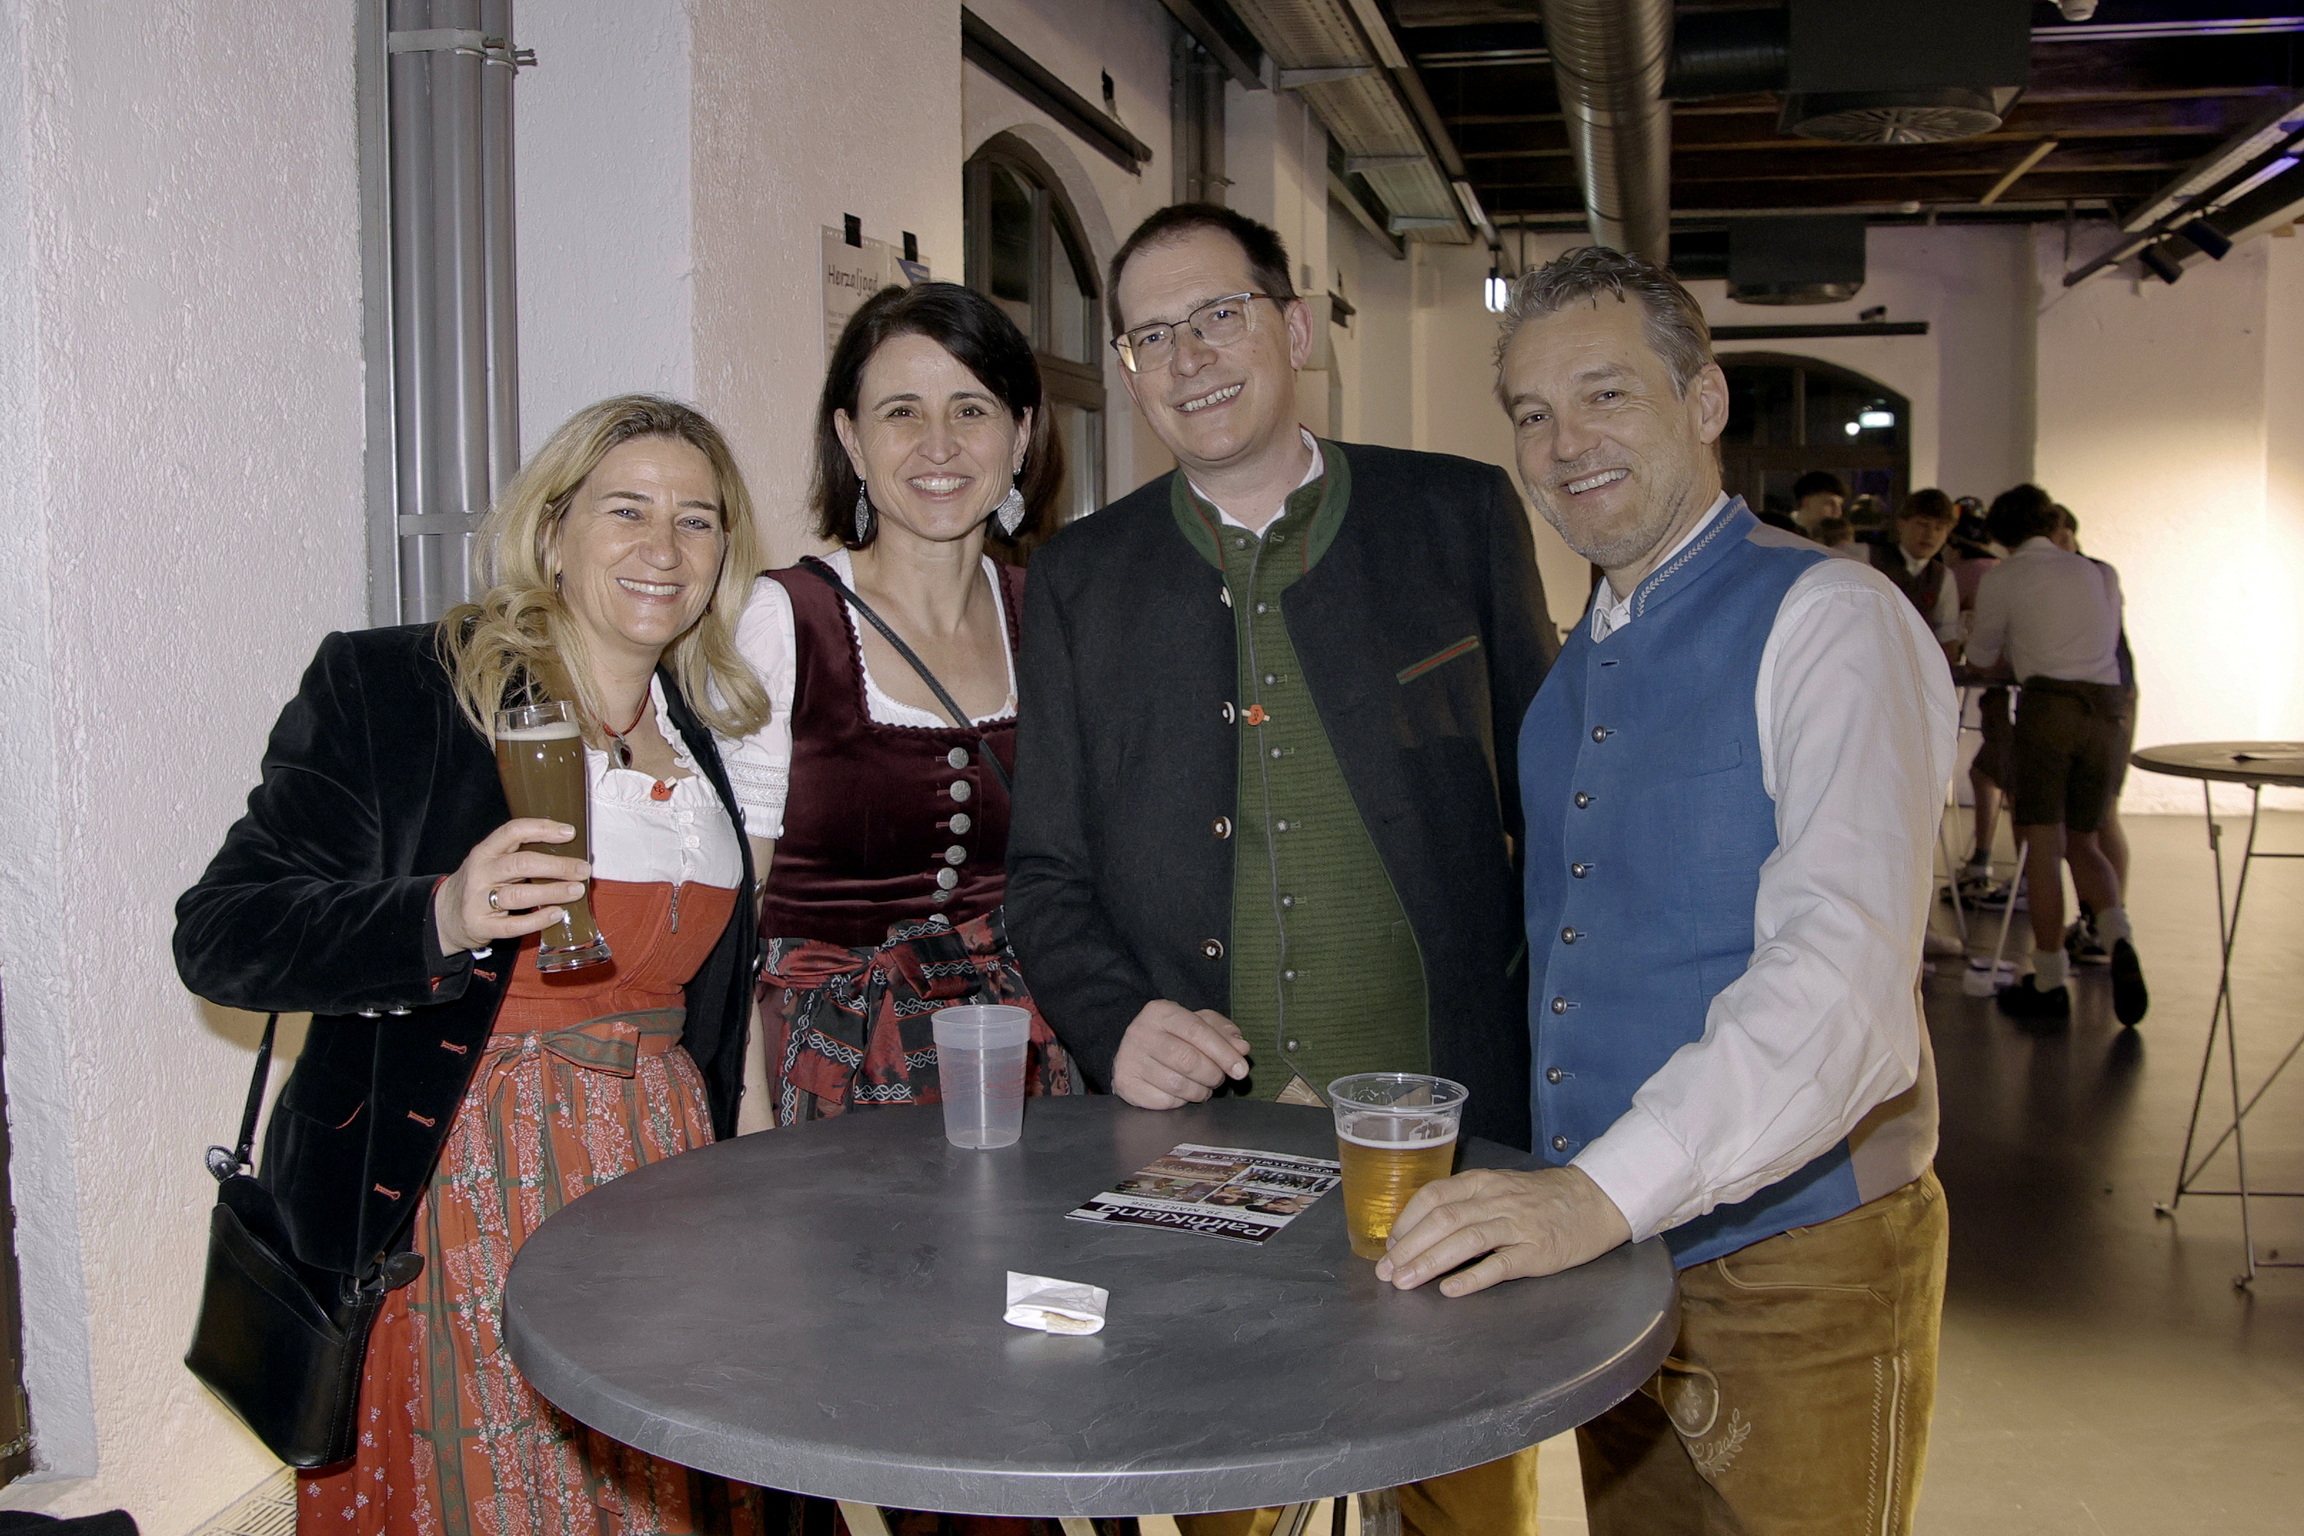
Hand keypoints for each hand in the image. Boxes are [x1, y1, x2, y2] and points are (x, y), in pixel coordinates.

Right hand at [433, 819, 591, 956]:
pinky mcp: (480, 926)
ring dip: (552, 892)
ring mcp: (477, 900)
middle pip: (521, 864)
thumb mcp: (493, 863)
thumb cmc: (481, 885)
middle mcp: (480, 872)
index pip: (513, 831)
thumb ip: (521, 856)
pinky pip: (513, 925)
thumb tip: (569, 855)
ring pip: (519, 895)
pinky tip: (557, 914)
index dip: (542, 829)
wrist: (445, 915)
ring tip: (577, 890)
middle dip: (557, 866)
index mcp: (485, 852)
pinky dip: (538, 920)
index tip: (569, 833)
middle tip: (583, 869)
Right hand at [1111, 1000, 1249, 1108]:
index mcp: (1160, 1012)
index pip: (1197, 1031)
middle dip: (1212, 1074)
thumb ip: (1223, 1033)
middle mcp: (1140, 1033)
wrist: (1132, 1049)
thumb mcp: (1198, 1024)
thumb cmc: (1172, 1036)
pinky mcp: (1126, 1084)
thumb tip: (1241, 1048)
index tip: (1241, 1069)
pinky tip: (1182, 1094)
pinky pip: (1164, 1101)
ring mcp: (1129, 1059)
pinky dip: (1181, 1101)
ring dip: (1200, 1091)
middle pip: (1188, 1060)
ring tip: (1204, 1087)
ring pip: (1177, 1084)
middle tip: (1219, 1079)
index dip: (1223, 1052)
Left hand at [1373, 1165, 1630, 1295]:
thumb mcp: (1500, 1187)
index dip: (1407, 1221)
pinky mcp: (1537, 1252)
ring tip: (1406, 1281)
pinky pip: (1499, 1265)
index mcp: (1482, 1183)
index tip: (1390, 1245)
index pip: (1434, 1196)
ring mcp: (1517, 1226)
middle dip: (1410, 1247)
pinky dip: (1472, 1277)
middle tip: (1387, 1272)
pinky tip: (1451, 1289)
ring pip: (1465, 1240)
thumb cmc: (1540, 1198)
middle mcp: (1495, 1200)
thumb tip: (1420, 1230)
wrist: (1594, 1200)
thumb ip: (1465, 1202)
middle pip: (1443, 1219)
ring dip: (1430, 1262)